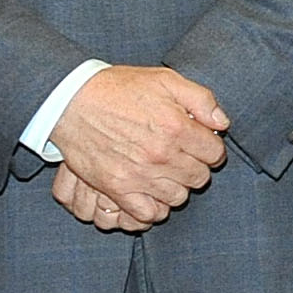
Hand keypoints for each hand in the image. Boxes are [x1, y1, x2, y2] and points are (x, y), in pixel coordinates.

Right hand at [51, 65, 229, 225]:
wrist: (71, 101)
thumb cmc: (119, 88)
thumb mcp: (166, 79)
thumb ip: (202, 99)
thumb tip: (222, 123)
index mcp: (177, 127)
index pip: (215, 153)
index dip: (210, 147)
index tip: (199, 143)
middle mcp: (162, 155)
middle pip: (199, 177)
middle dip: (195, 167)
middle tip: (181, 157)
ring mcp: (139, 175)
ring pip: (177, 197)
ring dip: (176, 186)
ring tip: (165, 173)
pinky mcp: (117, 188)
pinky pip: (148, 213)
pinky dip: (154, 207)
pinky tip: (151, 192)